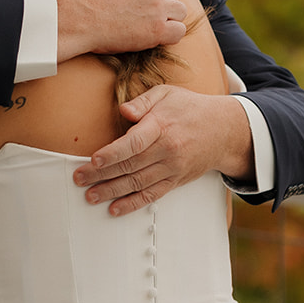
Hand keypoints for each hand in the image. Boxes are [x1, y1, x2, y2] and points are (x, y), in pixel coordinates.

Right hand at [55, 0, 186, 61]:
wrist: (74, 17)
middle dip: (164, 1)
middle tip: (147, 12)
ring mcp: (157, 7)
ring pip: (181, 11)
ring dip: (169, 18)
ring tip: (151, 25)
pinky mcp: (156, 31)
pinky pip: (179, 32)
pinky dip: (170, 35)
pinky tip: (155, 37)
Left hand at [73, 86, 253, 214]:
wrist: (223, 130)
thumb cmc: (189, 108)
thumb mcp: (167, 93)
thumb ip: (142, 101)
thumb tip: (123, 110)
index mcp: (162, 126)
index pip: (134, 143)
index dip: (113, 153)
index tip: (94, 160)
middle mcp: (168, 150)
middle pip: (130, 165)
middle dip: (102, 174)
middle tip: (79, 179)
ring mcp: (172, 168)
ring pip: (138, 183)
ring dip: (112, 191)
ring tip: (90, 196)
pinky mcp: (176, 181)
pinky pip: (152, 195)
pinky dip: (133, 204)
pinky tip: (115, 208)